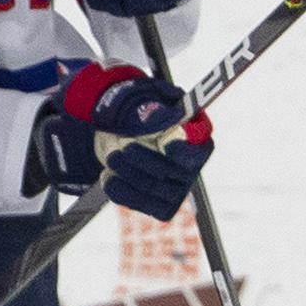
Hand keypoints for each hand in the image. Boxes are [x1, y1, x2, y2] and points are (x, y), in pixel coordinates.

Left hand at [34, 62, 212, 219]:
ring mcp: (176, 188)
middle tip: (121, 145)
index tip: (166, 142)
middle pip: (171, 171)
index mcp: (196, 133)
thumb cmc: (132, 108)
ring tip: (111, 155)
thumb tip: (160, 120)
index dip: (184, 149)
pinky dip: (120, 189)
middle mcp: (192, 164)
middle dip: (143, 158)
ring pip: (153, 188)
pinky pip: (139, 203)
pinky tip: (108, 175)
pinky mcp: (159, 205)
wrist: (114, 127)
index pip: (197, 148)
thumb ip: (147, 109)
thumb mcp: (137, 100)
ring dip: (126, 172)